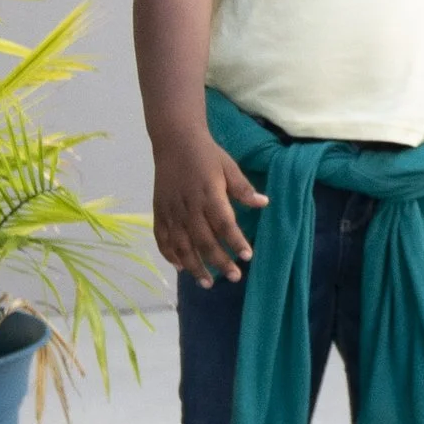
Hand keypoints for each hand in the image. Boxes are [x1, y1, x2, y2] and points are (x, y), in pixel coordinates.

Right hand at [151, 134, 267, 284]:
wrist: (174, 141)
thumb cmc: (206, 155)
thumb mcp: (229, 167)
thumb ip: (243, 189)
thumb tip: (264, 203)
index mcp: (209, 194)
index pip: (224, 224)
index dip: (236, 242)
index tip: (248, 256)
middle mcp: (189, 206)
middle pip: (204, 240)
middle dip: (219, 262)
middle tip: (234, 276)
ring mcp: (171, 211)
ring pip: (182, 245)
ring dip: (194, 266)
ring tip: (207, 283)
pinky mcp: (159, 211)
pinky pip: (162, 238)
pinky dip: (170, 254)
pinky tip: (180, 267)